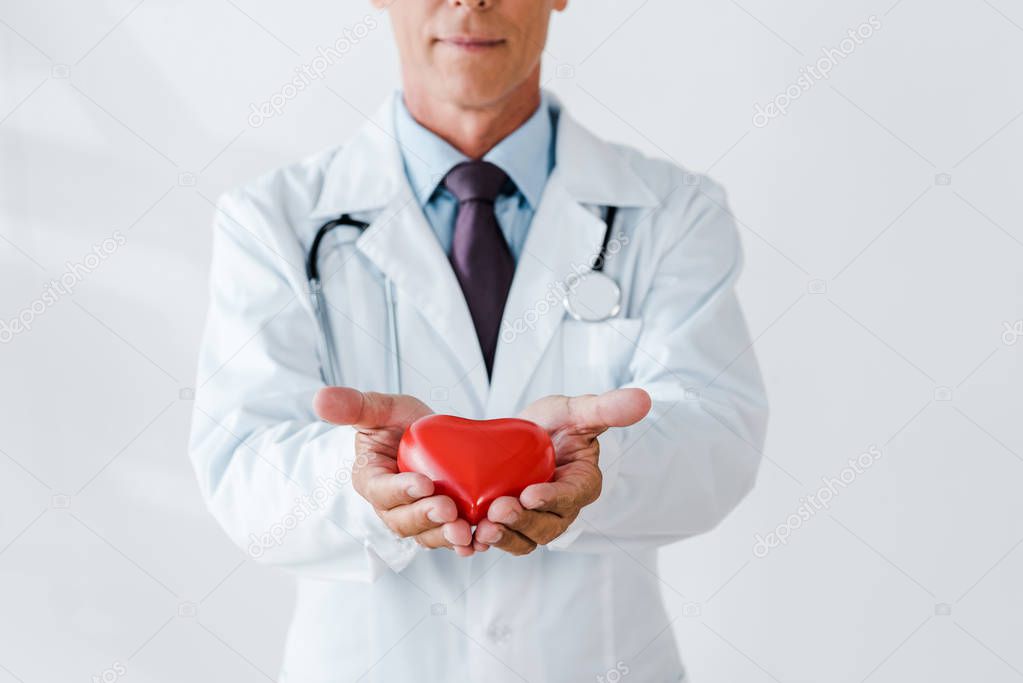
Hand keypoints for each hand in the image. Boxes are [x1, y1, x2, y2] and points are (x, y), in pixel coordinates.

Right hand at [314, 387, 475, 556]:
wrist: (431, 437)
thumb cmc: (399, 422)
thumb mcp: (381, 409)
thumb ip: (354, 405)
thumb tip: (320, 399)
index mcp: (370, 479)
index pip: (381, 490)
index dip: (399, 490)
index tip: (423, 483)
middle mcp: (390, 505)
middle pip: (402, 521)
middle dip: (424, 518)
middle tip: (448, 509)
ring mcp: (415, 517)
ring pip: (426, 535)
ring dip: (444, 537)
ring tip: (465, 533)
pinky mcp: (439, 524)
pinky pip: (448, 538)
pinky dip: (463, 544)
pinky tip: (480, 542)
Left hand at [473, 388, 651, 554]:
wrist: (522, 436)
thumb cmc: (556, 423)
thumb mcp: (577, 410)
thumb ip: (607, 408)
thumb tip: (644, 399)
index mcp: (582, 485)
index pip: (571, 497)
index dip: (552, 499)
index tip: (529, 494)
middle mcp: (561, 510)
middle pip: (546, 526)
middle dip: (523, 523)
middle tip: (498, 511)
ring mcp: (535, 521)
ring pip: (523, 540)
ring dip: (503, 539)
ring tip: (481, 530)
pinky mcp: (510, 525)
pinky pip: (501, 540)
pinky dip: (483, 543)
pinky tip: (465, 538)